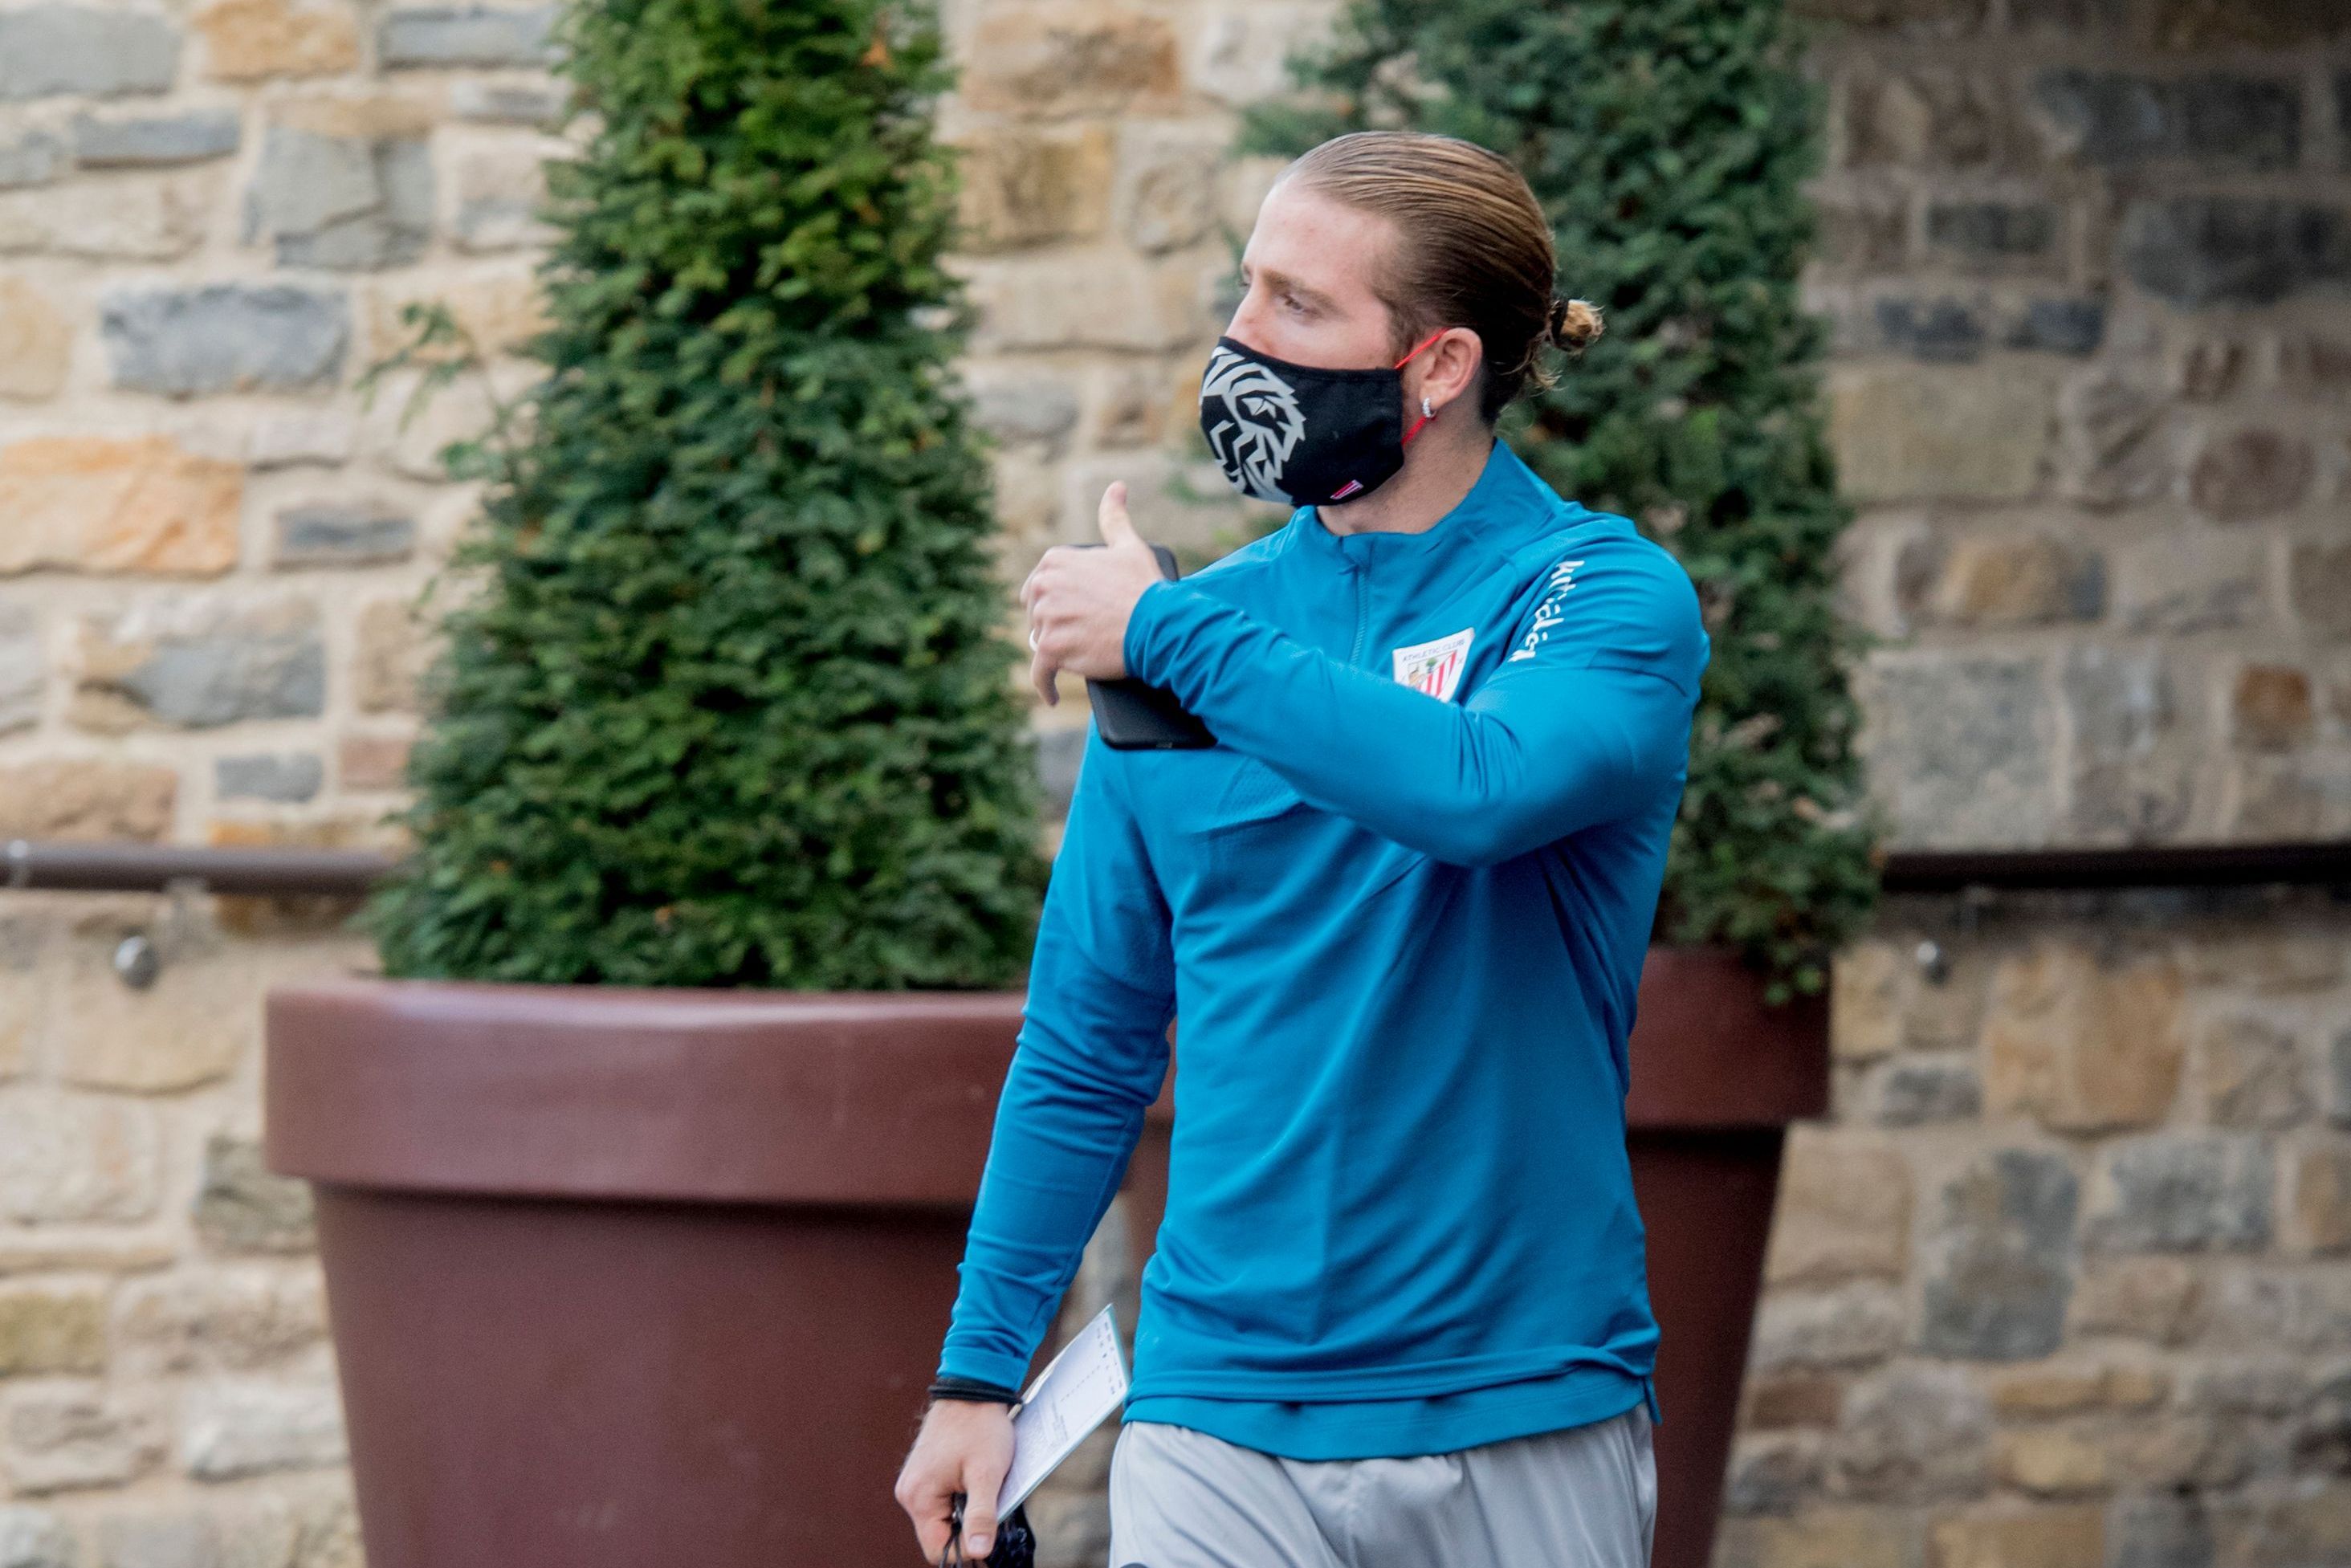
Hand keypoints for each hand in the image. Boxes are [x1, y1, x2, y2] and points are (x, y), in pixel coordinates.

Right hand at [895, 1399, 1014, 1560]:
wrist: (972, 1389)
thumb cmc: (979, 1427)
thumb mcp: (987, 1474)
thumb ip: (982, 1516)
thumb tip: (978, 1553)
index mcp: (919, 1497)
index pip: (937, 1549)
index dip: (966, 1551)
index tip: (990, 1541)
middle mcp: (909, 1493)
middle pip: (939, 1535)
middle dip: (967, 1529)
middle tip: (991, 1508)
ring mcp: (915, 1483)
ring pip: (942, 1518)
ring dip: (965, 1513)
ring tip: (983, 1489)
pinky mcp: (924, 1474)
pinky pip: (942, 1501)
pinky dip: (961, 1499)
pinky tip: (975, 1482)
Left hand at [1019, 481, 1163, 705]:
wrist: (1159, 626)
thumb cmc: (1146, 588)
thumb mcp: (1128, 546)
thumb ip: (1114, 517)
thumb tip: (1116, 487)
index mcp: (1055, 561)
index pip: (1041, 589)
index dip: (1058, 604)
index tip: (1077, 613)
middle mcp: (1044, 587)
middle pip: (1038, 616)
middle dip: (1055, 626)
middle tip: (1085, 634)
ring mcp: (1046, 619)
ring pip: (1040, 643)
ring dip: (1056, 652)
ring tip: (1081, 656)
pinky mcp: (1052, 649)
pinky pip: (1039, 673)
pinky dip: (1044, 685)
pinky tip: (1052, 695)